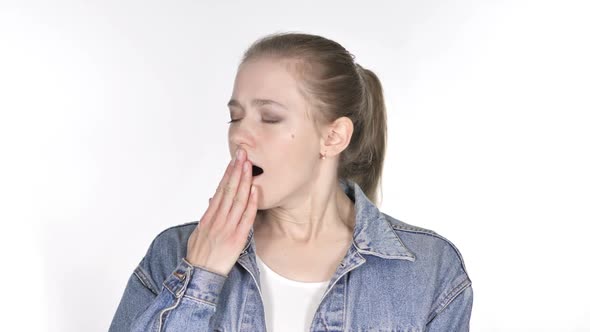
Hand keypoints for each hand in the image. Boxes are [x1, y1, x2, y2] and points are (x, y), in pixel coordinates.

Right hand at [185, 148, 257, 276]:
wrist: (199, 274)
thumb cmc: (199, 254)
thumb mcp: (200, 231)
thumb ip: (208, 215)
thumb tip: (213, 199)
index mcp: (209, 216)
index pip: (220, 189)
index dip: (228, 173)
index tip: (234, 160)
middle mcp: (218, 219)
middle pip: (229, 190)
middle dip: (236, 170)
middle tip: (243, 154)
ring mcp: (227, 228)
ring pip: (237, 200)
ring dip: (244, 181)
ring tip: (249, 165)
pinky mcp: (237, 238)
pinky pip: (246, 218)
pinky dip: (251, 203)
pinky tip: (255, 190)